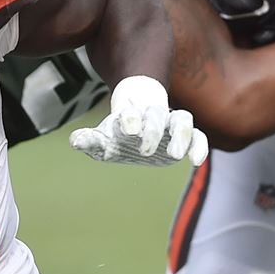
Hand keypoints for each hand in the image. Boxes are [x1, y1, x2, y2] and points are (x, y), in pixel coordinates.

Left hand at [69, 76, 207, 166]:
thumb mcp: (102, 140)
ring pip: (183, 119)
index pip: (132, 111)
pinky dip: (199, 146)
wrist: (136, 130)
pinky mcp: (184, 137)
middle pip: (158, 114)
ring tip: (175, 156)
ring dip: (181, 135)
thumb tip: (75, 141)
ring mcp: (171, 125)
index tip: (127, 131)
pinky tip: (196, 162)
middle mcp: (153, 116)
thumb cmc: (117, 135)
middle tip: (144, 151)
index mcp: (131, 114)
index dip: (130, 118)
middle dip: (153, 130)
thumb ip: (90, 140)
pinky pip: (198, 136)